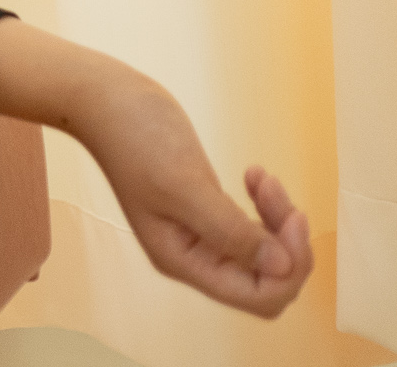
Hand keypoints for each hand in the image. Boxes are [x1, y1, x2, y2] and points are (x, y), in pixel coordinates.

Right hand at [77, 79, 313, 316]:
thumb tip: (282, 267)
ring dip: (277, 220)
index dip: (286, 268)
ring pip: (264, 252)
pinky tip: (254, 176)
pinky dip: (265, 207)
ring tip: (263, 178)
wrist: (103, 100)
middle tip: (281, 197)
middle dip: (287, 246)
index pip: (256, 296)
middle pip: (266, 279)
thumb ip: (231, 230)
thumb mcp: (183, 184)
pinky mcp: (206, 209)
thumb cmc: (134, 139)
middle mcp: (194, 256)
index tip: (293, 220)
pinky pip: (252, 228)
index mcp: (183, 260)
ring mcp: (201, 233)